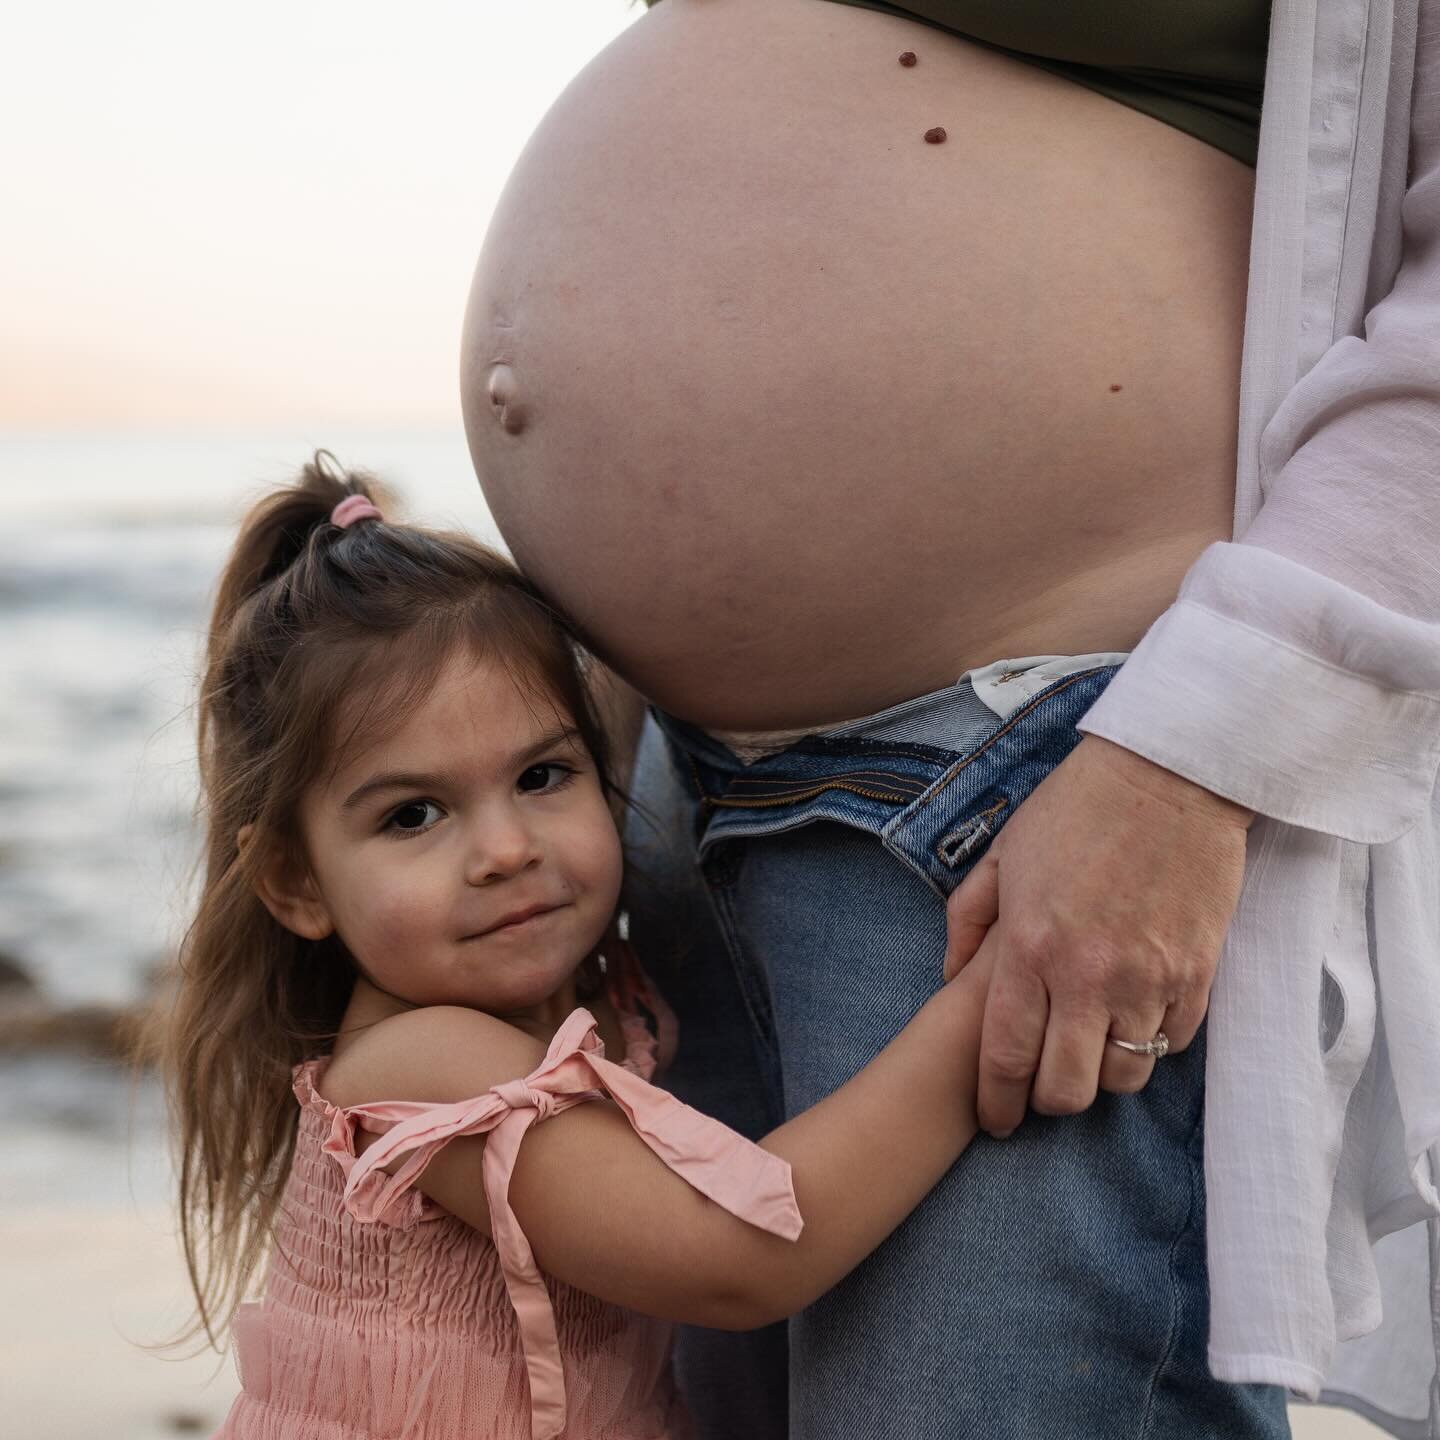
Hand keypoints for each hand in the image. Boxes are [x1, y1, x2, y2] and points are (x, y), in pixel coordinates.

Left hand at [942, 734, 1253, 1137]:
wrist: (1169, 776)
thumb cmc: (1076, 809)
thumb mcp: (1003, 854)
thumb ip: (968, 920)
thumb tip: (950, 977)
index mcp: (1030, 945)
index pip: (1006, 1054)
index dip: (997, 1100)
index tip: (996, 1118)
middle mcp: (1087, 974)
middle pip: (1067, 1088)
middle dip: (1048, 1101)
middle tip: (1043, 1087)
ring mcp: (1148, 978)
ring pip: (1124, 1076)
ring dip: (1102, 1073)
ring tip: (1090, 1049)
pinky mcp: (1198, 974)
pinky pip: (1172, 1044)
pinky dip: (1151, 1043)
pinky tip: (1134, 1017)